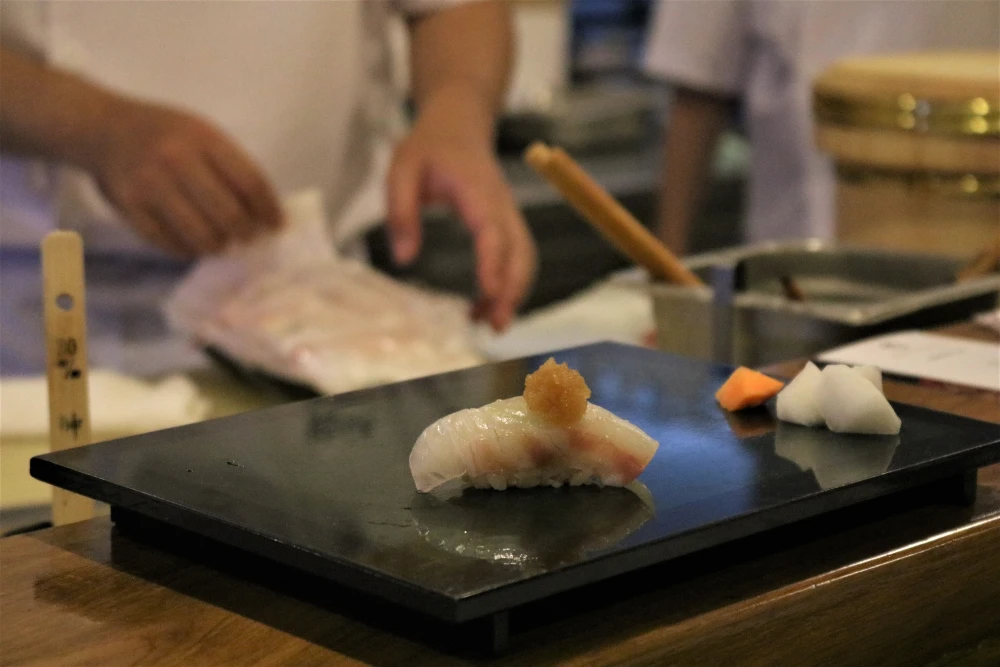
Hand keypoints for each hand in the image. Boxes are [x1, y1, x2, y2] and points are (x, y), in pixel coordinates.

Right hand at [86, 97, 281, 256]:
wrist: (104, 127)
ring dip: (217, 246)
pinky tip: (193, 245)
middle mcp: (176, 160)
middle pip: (228, 213)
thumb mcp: (202, 134)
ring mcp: (150, 185)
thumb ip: (231, 166)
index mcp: (203, 138)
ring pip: (199, 234)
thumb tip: (263, 211)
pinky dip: (186, 250)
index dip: (268, 209)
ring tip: (221, 244)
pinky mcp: (130, 206)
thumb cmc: (166, 133)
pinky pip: (168, 242)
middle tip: (247, 238)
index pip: (250, 182)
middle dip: (245, 233)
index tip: (276, 225)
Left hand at [387, 91, 536, 330]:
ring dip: (515, 292)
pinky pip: (517, 257)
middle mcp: (501, 205)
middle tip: (495, 326)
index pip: (492, 231)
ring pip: (525, 258)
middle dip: (513, 290)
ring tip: (490, 324)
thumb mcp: (401, 169)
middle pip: (521, 251)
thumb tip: (403, 258)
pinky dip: (510, 284)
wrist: (459, 122)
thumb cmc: (429, 146)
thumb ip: (401, 211)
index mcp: (477, 190)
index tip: (489, 294)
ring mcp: (509, 214)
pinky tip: (486, 305)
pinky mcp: (507, 224)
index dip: (493, 264)